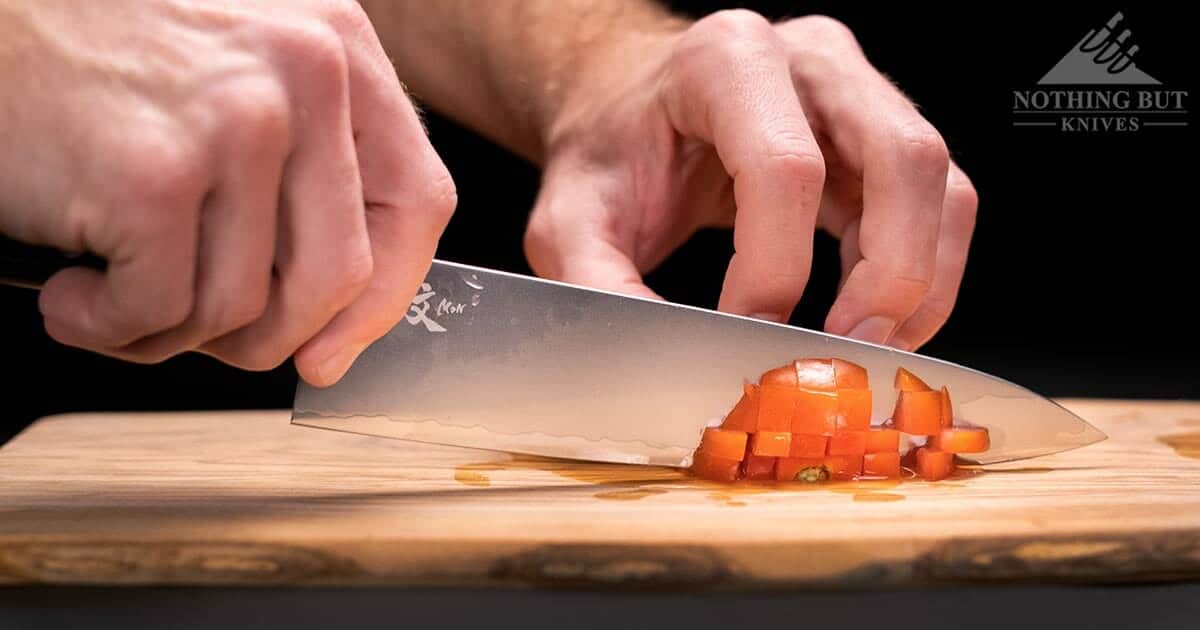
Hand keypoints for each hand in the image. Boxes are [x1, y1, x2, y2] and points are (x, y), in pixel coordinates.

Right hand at [0, 0, 455, 384]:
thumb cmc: (97, 55)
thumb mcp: (240, 73)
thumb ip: (309, 169)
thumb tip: (342, 318)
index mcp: (339, 49)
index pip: (416, 202)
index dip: (384, 297)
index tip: (336, 345)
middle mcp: (305, 75)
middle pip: (339, 275)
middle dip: (270, 336)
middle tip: (199, 333)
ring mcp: (236, 123)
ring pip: (244, 308)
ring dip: (171, 333)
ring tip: (113, 293)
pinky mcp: (154, 175)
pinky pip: (163, 315)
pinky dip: (108, 328)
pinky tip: (72, 291)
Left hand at [525, 10, 976, 350]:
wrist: (629, 113)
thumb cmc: (610, 154)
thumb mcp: (572, 217)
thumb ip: (599, 285)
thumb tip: (662, 359)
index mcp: (726, 59)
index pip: (785, 167)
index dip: (776, 267)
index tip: (746, 329)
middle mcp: (809, 59)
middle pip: (903, 158)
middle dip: (890, 274)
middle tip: (847, 351)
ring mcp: (857, 90)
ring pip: (941, 183)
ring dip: (922, 281)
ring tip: (868, 347)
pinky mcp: (879, 135)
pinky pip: (940, 204)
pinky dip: (924, 274)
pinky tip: (875, 321)